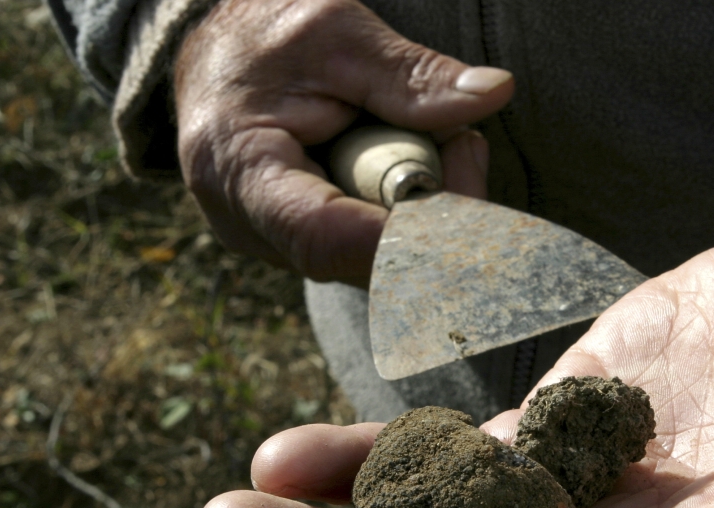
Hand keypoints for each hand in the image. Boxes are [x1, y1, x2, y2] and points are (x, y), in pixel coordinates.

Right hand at [173, 0, 513, 283]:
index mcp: (238, 169)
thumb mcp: (339, 36)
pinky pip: (368, 256)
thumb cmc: (268, 36)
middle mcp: (248, 227)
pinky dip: (408, 221)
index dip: (399, 242)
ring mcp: (273, 247)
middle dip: (431, 221)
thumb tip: (493, 92)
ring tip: (441, 145)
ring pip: (372, 266)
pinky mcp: (299, 251)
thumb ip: (411, 74)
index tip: (465, 219)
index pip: (322, 236)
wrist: (220, 55)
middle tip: (468, 147)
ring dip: (424, 219)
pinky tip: (418, 172)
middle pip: (358, 261)